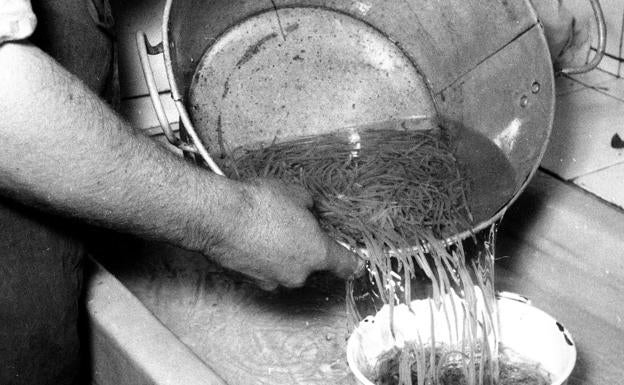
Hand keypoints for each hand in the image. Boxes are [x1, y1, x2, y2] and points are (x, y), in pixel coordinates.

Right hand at [202, 178, 362, 289]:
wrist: (220, 217)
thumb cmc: (260, 204)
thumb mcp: (296, 194)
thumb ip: (311, 207)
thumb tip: (312, 210)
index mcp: (318, 253)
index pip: (347, 265)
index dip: (353, 263)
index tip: (356, 262)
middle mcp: (299, 274)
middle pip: (312, 265)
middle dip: (306, 247)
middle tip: (294, 225)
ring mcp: (273, 281)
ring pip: (287, 268)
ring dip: (283, 254)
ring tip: (268, 229)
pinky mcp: (251, 281)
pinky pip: (266, 270)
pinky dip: (263, 258)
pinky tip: (253, 238)